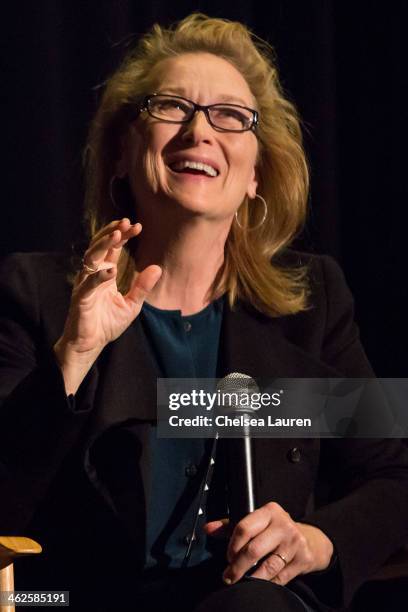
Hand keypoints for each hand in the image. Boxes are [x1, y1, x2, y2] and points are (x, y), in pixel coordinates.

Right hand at [54, 218, 161, 393]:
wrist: (91, 345)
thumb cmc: (108, 324)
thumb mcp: (132, 304)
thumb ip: (142, 286)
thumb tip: (157, 268)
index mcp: (105, 273)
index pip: (113, 248)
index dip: (123, 235)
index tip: (137, 226)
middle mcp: (93, 274)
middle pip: (100, 246)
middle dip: (112, 232)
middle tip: (126, 222)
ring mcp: (85, 284)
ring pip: (91, 257)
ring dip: (103, 245)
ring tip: (117, 235)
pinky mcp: (80, 298)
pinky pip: (88, 284)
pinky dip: (99, 276)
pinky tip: (111, 270)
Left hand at [204, 502, 333, 585]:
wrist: (310, 540)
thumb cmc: (276, 531)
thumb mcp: (257, 522)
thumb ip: (231, 526)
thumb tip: (208, 528)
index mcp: (269, 511)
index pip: (244, 528)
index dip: (232, 546)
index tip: (228, 557)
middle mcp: (283, 525)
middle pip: (254, 549)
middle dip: (238, 566)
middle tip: (229, 575)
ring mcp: (294, 543)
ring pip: (267, 567)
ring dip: (251, 578)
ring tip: (242, 581)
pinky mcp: (303, 560)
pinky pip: (279, 578)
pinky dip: (267, 583)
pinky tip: (261, 582)